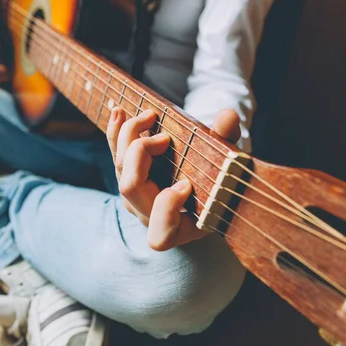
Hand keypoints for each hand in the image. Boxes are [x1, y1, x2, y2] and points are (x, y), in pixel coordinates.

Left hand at [106, 107, 241, 250]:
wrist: (207, 185)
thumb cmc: (223, 182)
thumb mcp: (230, 167)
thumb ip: (228, 143)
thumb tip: (229, 115)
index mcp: (179, 228)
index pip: (160, 233)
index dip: (166, 206)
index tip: (187, 184)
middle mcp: (150, 215)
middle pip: (131, 187)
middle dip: (142, 153)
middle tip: (166, 137)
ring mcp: (135, 197)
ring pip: (120, 168)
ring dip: (128, 136)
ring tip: (147, 114)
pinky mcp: (127, 178)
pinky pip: (115, 156)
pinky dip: (116, 132)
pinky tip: (118, 112)